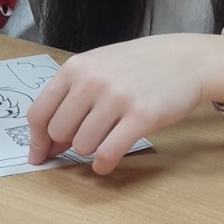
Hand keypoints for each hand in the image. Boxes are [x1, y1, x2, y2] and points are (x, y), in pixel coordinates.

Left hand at [27, 34, 223, 173]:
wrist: (186, 58)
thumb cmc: (137, 66)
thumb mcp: (98, 67)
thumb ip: (70, 98)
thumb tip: (47, 144)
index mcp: (76, 68)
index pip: (39, 114)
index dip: (37, 141)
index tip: (40, 155)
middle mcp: (93, 81)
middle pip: (59, 134)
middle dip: (69, 143)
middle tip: (88, 136)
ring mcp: (117, 98)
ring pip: (82, 146)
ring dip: (91, 151)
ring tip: (108, 137)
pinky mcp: (141, 116)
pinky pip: (107, 153)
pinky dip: (103, 164)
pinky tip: (108, 160)